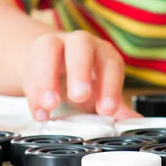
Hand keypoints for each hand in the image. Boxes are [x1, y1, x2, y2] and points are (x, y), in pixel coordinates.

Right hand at [22, 30, 139, 121]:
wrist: (54, 62)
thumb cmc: (84, 78)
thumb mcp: (100, 91)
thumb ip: (115, 106)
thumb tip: (136, 123)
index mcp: (103, 52)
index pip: (110, 63)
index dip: (110, 85)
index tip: (107, 110)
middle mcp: (80, 43)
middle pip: (81, 44)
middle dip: (80, 69)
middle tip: (79, 96)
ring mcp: (55, 44)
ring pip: (49, 47)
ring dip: (49, 76)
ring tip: (52, 105)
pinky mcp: (33, 54)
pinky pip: (30, 67)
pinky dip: (33, 92)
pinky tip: (40, 112)